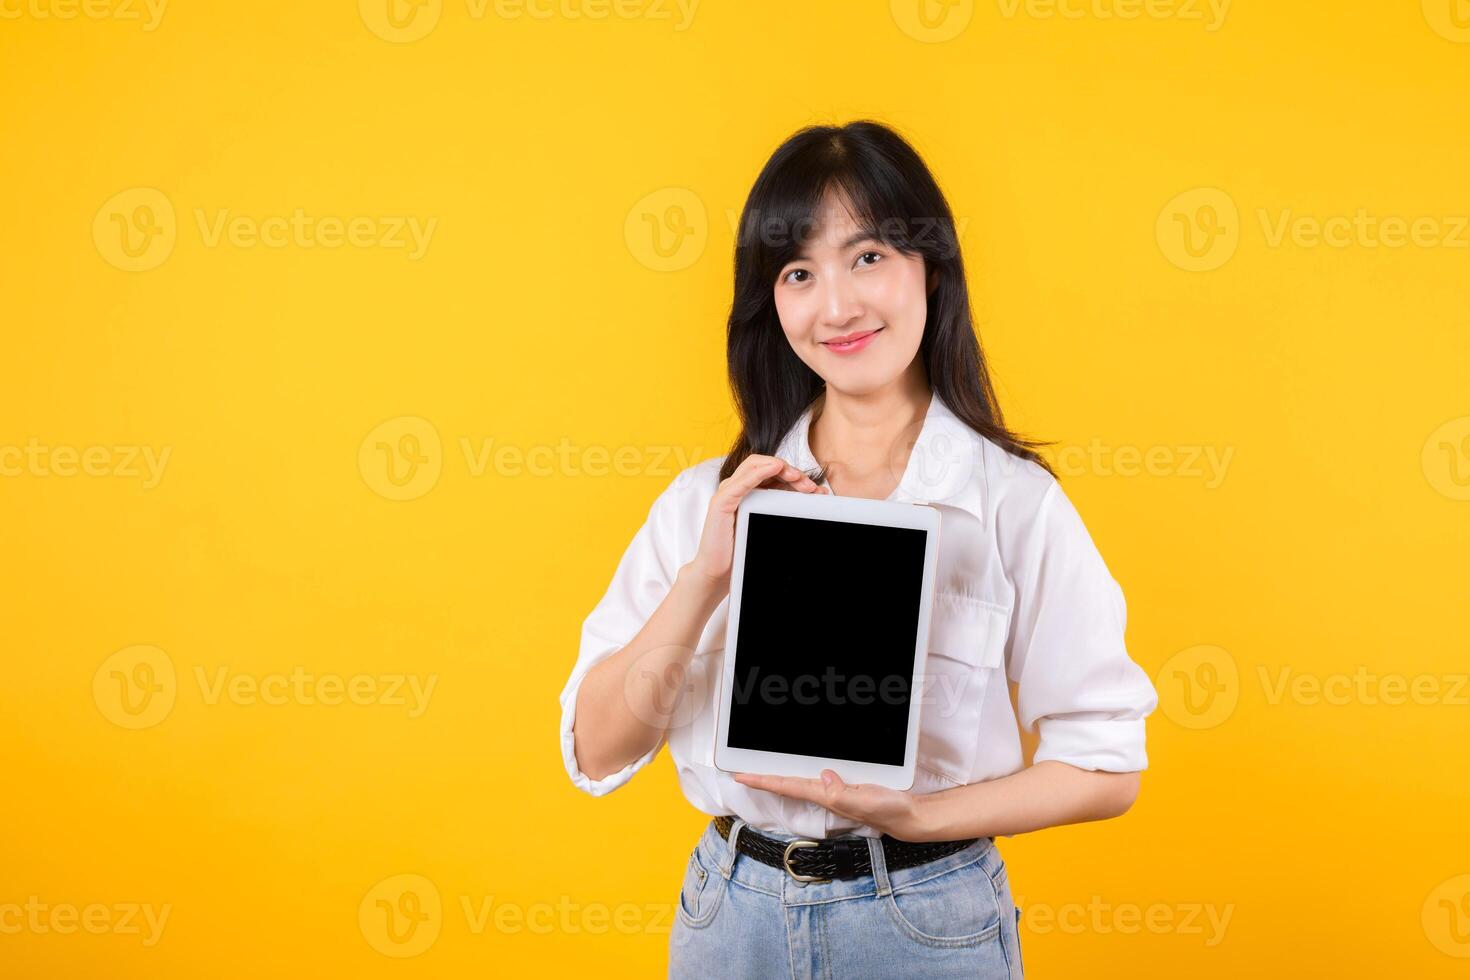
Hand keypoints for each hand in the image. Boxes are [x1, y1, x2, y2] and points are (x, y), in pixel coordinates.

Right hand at [684, 454, 825, 595]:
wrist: (717, 572)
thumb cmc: (741, 550)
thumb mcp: (767, 525)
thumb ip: (782, 510)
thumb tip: (813, 500)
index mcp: (748, 492)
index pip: (773, 472)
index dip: (796, 476)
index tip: (816, 491)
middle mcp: (737, 488)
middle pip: (765, 465)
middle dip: (791, 471)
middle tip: (810, 487)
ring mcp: (727, 493)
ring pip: (754, 466)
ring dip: (778, 467)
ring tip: (797, 477)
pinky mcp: (721, 502)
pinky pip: (741, 483)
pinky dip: (759, 473)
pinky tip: (775, 468)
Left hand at [732, 769, 927, 840]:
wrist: (907, 816)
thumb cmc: (888, 810)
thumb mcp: (866, 801)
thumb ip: (844, 793)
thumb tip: (824, 776)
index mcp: (826, 796)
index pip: (788, 785)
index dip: (764, 780)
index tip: (741, 776)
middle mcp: (825, 792)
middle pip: (786, 782)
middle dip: (763, 776)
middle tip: (739, 771)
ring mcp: (833, 789)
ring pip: (798, 778)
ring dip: (778, 773)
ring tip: (758, 765)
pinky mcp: (843, 784)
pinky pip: (816, 774)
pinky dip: (800, 769)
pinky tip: (796, 764)